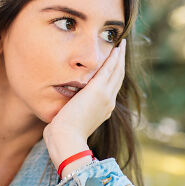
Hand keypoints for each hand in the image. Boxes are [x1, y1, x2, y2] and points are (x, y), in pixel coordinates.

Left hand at [43, 39, 125, 169]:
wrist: (66, 140)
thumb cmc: (63, 136)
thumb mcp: (69, 122)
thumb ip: (71, 113)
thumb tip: (64, 110)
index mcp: (102, 110)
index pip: (110, 88)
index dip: (113, 75)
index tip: (114, 65)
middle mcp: (108, 103)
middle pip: (117, 78)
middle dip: (119, 63)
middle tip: (121, 49)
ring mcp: (105, 96)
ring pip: (116, 72)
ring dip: (119, 57)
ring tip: (121, 45)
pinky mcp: (98, 90)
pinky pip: (110, 69)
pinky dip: (114, 58)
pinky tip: (116, 48)